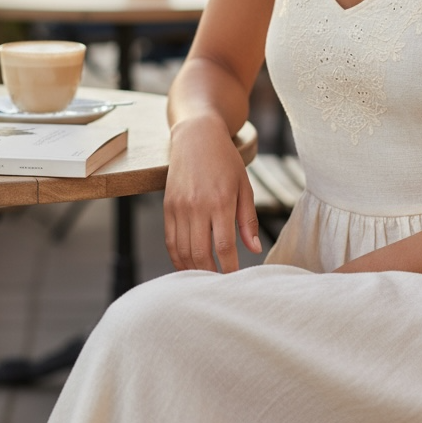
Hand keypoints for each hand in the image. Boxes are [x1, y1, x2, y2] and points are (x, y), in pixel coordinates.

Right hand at [163, 116, 261, 272]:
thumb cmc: (225, 161)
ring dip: (193, 271)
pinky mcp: (167, 206)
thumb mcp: (244, 186)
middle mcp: (196, 206)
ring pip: (182, 252)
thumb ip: (248, 220)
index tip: (235, 281)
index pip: (223, 247)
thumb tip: (254, 249)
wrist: (196, 136)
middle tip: (220, 286)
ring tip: (205, 280)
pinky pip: (170, 241)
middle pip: (200, 254)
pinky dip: (178, 258)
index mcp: (220, 202)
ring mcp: (179, 207)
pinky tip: (188, 266)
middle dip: (211, 275)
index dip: (229, 269)